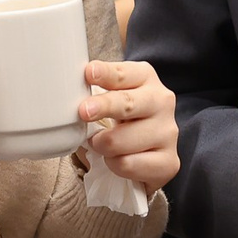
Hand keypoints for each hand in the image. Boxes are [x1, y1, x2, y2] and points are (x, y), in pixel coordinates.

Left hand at [79, 60, 177, 190]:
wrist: (145, 153)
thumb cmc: (122, 119)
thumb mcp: (110, 98)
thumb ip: (95, 92)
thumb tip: (68, 93)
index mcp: (145, 78)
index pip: (124, 74)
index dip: (106, 74)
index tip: (89, 73)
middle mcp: (162, 101)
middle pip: (128, 104)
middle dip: (104, 107)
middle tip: (84, 112)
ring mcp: (168, 132)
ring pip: (122, 140)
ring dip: (102, 145)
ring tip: (99, 145)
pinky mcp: (169, 162)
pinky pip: (128, 164)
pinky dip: (114, 164)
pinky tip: (115, 160)